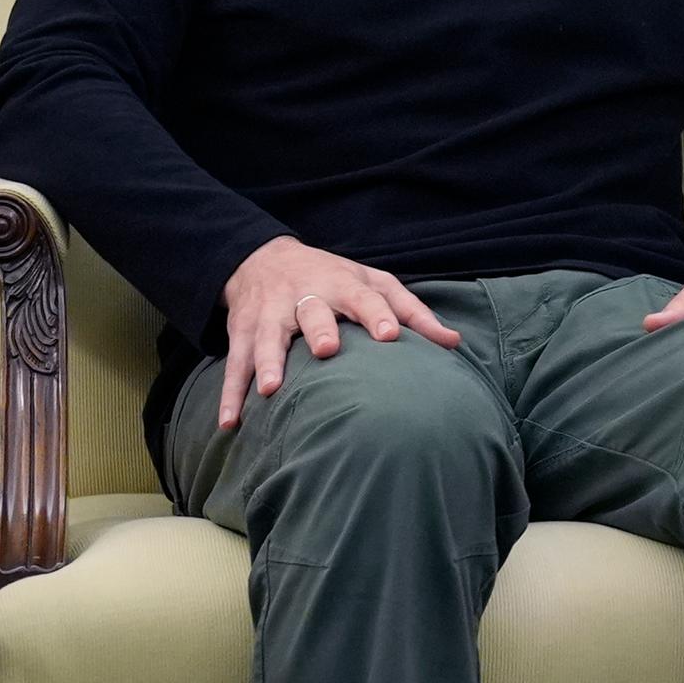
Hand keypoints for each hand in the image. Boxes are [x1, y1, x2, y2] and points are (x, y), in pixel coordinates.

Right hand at [219, 236, 460, 426]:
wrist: (263, 259)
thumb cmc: (333, 278)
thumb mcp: (374, 284)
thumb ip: (412, 312)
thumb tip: (453, 343)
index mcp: (342, 284)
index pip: (364, 297)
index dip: (377, 315)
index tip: (390, 335)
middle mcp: (304, 296)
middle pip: (312, 311)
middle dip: (319, 329)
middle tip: (326, 350)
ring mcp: (270, 315)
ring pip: (267, 338)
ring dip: (267, 363)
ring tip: (270, 390)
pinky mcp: (242, 334)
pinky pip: (235, 365)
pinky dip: (230, 394)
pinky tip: (230, 423)